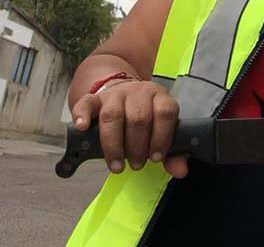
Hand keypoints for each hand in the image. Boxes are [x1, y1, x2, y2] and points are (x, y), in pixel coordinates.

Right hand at [71, 80, 188, 177]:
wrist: (126, 96)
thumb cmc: (148, 120)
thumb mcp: (164, 133)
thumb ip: (174, 153)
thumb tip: (180, 171)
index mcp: (160, 98)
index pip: (165, 113)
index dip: (161, 137)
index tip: (156, 158)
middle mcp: (139, 92)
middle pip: (138, 118)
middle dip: (137, 146)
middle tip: (137, 165)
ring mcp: (115, 94)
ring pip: (113, 115)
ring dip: (113, 144)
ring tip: (117, 164)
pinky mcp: (95, 99)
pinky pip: (86, 103)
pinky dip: (82, 115)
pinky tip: (82, 128)